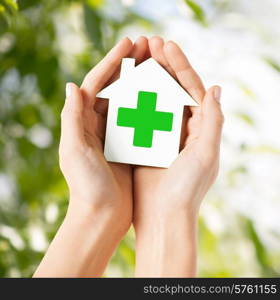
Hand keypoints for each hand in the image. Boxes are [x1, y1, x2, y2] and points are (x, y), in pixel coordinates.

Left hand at [34, 37, 148, 276]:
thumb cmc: (87, 187)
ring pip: (131, 100)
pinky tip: (165, 94)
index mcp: (83, 122)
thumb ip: (71, 118)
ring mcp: (115, 134)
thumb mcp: (75, 151)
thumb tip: (73, 85)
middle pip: (115, 87)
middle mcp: (98, 124)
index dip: (112, 61)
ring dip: (143, 81)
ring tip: (158, 62)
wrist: (102, 216)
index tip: (130, 43)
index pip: (97, 83)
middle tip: (148, 45)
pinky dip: (152, 105)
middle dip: (130, 65)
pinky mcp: (129, 146)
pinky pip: (142, 119)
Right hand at [133, 37, 223, 275]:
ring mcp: (163, 135)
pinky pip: (139, 116)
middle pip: (174, 90)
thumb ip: (213, 121)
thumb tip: (216, 88)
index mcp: (200, 128)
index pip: (192, 89)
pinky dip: (133, 99)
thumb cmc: (186, 190)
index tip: (166, 45)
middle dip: (163, 65)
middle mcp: (183, 129)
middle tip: (149, 43)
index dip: (181, 65)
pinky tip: (124, 85)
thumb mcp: (206, 154)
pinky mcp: (146, 144)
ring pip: (155, 99)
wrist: (163, 218)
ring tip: (137, 57)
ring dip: (147, 77)